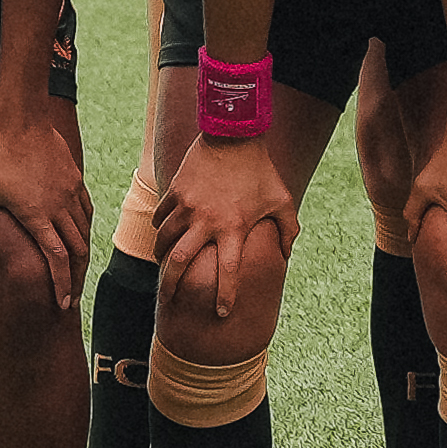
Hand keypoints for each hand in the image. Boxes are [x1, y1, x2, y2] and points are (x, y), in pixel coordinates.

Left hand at [0, 101, 94, 310]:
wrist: (23, 121)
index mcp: (37, 216)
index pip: (58, 259)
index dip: (62, 284)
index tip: (63, 302)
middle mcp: (59, 208)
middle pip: (78, 252)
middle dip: (77, 278)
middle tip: (72, 297)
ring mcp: (70, 194)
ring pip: (85, 233)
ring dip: (83, 256)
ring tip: (77, 272)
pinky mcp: (75, 181)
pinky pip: (86, 212)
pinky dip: (85, 229)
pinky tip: (81, 235)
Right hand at [151, 133, 296, 322]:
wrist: (234, 133)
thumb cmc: (261, 170)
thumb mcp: (282, 200)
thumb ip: (287, 230)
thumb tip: (287, 255)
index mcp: (234, 227)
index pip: (228, 271)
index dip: (225, 295)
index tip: (222, 313)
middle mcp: (207, 221)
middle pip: (179, 262)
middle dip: (169, 286)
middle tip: (165, 302)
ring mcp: (187, 206)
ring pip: (163, 240)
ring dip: (161, 257)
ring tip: (163, 266)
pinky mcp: (175, 191)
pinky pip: (160, 217)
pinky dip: (159, 228)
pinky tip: (162, 234)